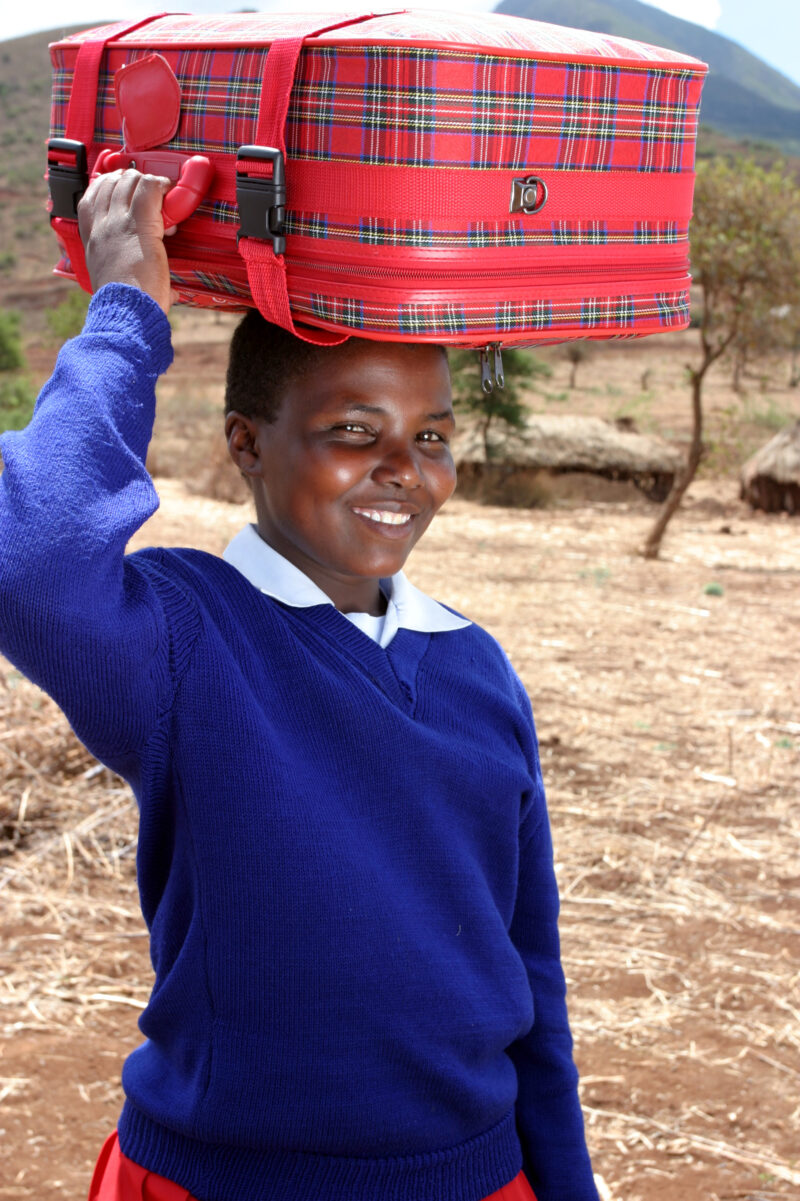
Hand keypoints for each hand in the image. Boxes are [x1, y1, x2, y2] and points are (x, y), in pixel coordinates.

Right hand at [78, 169, 175, 313]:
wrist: (125, 311)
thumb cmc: (125, 306)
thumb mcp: (116, 285)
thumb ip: (134, 281)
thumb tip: (169, 293)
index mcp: (91, 240)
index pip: (89, 199)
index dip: (107, 187)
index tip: (125, 191)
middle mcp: (101, 227)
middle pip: (110, 183)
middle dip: (131, 182)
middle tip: (149, 196)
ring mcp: (117, 223)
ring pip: (128, 182)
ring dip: (147, 183)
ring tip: (161, 196)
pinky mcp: (139, 224)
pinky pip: (148, 189)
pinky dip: (160, 185)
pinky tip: (168, 192)